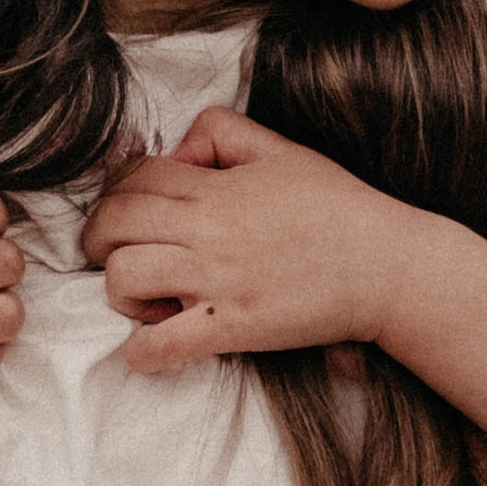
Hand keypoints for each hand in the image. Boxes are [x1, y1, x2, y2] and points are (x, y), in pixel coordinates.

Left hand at [79, 109, 424, 376]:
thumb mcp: (281, 149)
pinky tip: (150, 348)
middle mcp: (209, 229)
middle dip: (98, 240)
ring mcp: (218, 281)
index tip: (124, 213)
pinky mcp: (233, 327)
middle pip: (114, 224)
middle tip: (109, 254)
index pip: (133, 179)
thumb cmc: (339, 207)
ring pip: (125, 277)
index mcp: (216, 186)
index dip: (115, 194)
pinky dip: (142, 352)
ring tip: (141, 300)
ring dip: (120, 291)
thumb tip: (176, 150)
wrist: (387, 266)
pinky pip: (162, 344)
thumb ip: (222, 133)